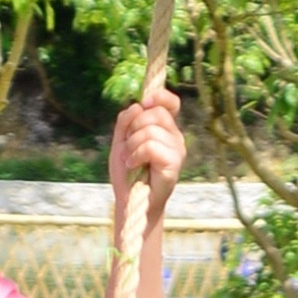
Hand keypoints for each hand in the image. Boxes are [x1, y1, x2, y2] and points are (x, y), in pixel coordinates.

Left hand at [109, 85, 186, 216]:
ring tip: (129, 159)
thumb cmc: (127, 172)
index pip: (170, 103)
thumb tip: (137, 105)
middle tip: (128, 146)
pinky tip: (132, 165)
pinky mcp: (174, 163)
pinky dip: (136, 154)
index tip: (144, 102)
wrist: (130, 201)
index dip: (159, 96)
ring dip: (132, 145)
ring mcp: (177, 150)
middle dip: (134, 127)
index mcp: (164, 128)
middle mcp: (174, 136)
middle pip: (156, 113)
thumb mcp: (121, 141)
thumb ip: (125, 121)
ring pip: (151, 130)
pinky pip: (151, 146)